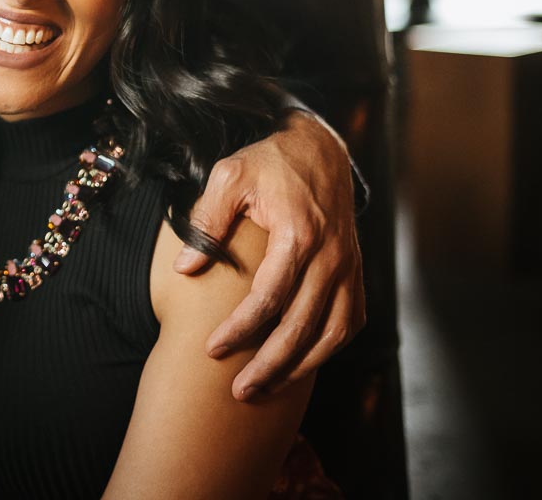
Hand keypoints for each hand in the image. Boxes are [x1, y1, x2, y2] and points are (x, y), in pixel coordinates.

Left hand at [174, 110, 364, 399]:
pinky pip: (351, 322)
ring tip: (266, 388)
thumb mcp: (229, 176)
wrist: (319, 148)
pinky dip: (329, 348)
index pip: (269, 297)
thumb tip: (186, 268)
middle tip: (239, 391)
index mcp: (298, 234)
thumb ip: (206, 221)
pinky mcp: (355, 272)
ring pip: (332, 333)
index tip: (211, 350)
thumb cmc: (269, 162)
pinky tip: (302, 363)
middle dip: (270, 365)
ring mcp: (347, 266)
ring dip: (300, 367)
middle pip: (302, 326)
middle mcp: (330, 256)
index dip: (240, 329)